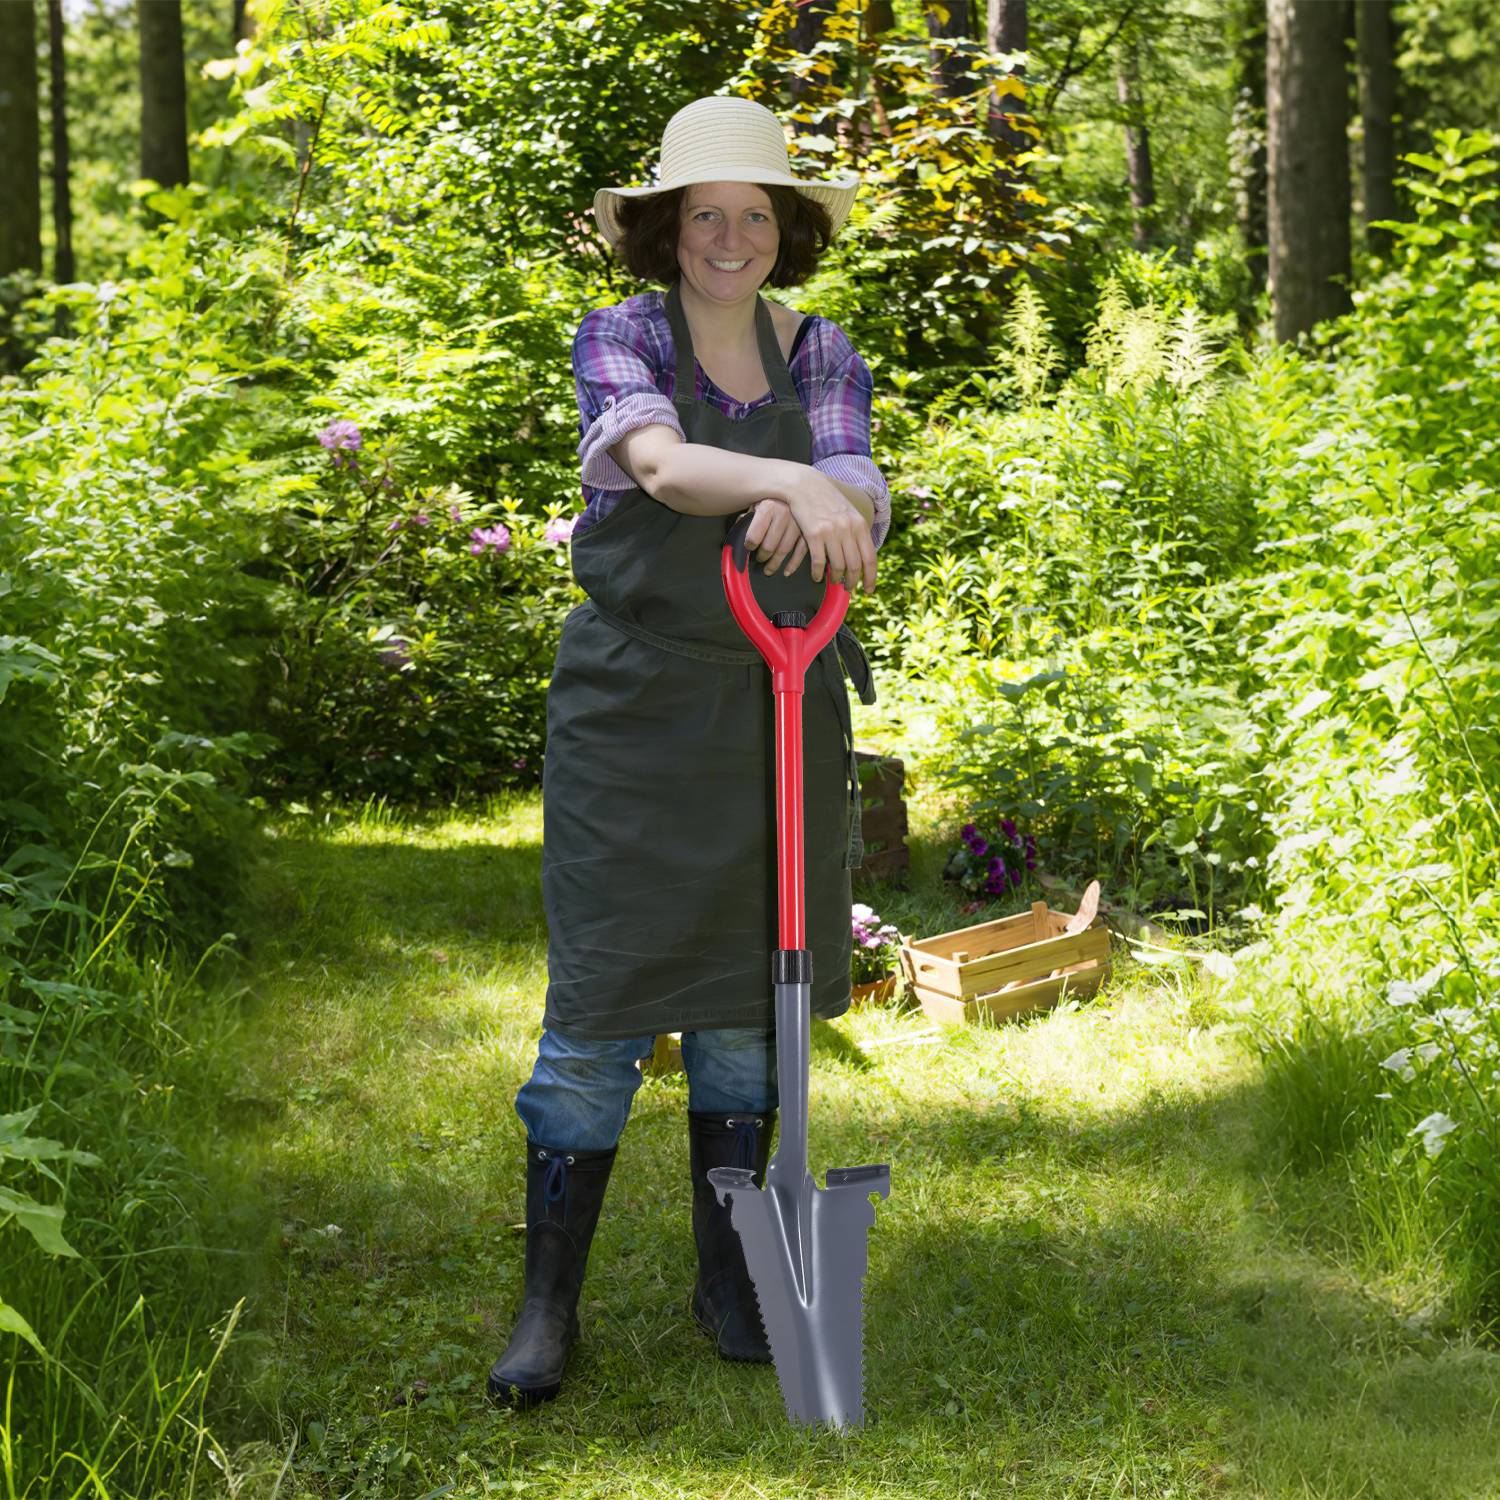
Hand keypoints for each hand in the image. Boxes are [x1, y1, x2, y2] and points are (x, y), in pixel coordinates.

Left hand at [743, 497, 809, 578]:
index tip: (748, 547)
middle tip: (759, 559)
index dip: (749, 545)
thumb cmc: (775, 497)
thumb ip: (749, 517)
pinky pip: (801, 552)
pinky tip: (786, 571)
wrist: (801, 487)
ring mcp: (799, 524)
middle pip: (769, 546)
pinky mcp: (809, 530)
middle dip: (762, 556)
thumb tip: (738, 532)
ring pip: (784, 551)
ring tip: (768, 569)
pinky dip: (793, 564)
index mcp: (768, 507)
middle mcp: (784, 514)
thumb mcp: (759, 501)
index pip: (754, 535)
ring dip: (775, 564)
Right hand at [784, 468, 877, 594]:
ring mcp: (830, 532)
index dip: (871, 578)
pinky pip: (818, 562)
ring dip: (836, 578)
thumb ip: (856, 531)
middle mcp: (847, 529)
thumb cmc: (826, 500)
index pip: (870, 558)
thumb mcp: (848, 512)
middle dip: (853, 582)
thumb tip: (862, 556)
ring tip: (834, 581)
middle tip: (849, 589)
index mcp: (859, 524)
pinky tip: (817, 577)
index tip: (869, 590)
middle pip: (854, 566)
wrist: (805, 485)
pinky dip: (818, 574)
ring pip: (838, 566)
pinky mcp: (813, 534)